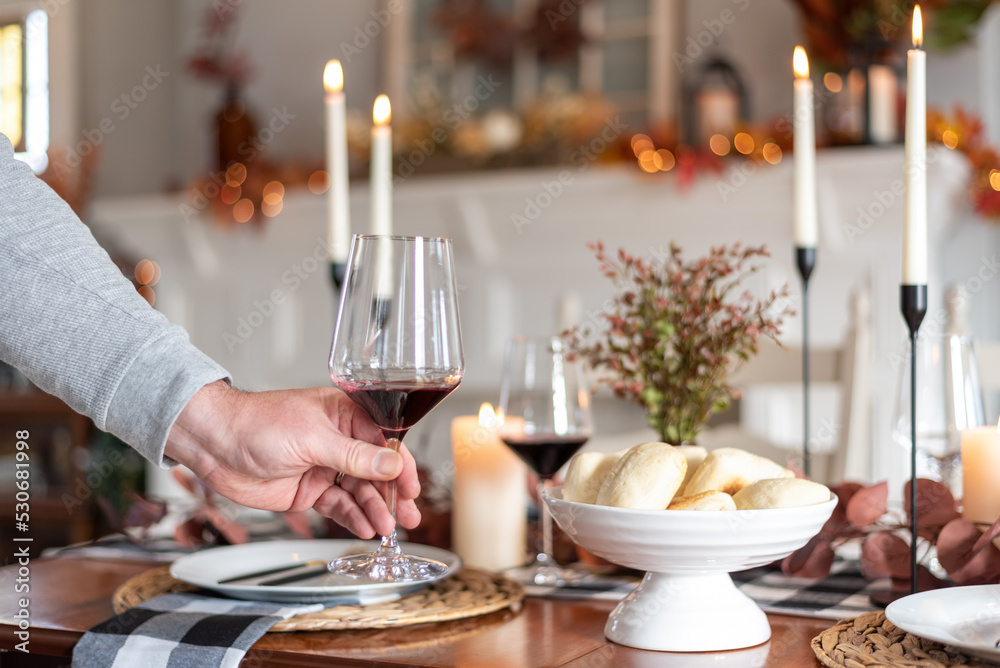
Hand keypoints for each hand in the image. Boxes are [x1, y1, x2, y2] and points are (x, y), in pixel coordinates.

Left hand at [165, 381, 420, 537]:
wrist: (214, 445)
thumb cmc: (257, 424)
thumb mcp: (312, 438)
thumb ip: (354, 455)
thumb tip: (392, 463)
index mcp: (343, 415)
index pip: (383, 441)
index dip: (399, 465)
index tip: (411, 487)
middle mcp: (338, 441)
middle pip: (376, 470)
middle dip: (393, 493)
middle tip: (409, 515)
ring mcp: (324, 467)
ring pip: (359, 491)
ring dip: (375, 509)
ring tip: (387, 529)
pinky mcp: (309, 490)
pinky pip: (339, 506)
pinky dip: (353, 517)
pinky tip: (366, 528)